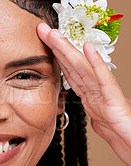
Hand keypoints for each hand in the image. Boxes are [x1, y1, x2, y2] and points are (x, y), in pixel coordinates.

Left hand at [37, 23, 130, 165]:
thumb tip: (89, 112)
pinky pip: (104, 79)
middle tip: (42, 29)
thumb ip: (94, 116)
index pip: (70, 73)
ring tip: (54, 33)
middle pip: (73, 65)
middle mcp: (98, 91)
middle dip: (57, 46)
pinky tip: (87, 48)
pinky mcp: (115, 100)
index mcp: (92, 96)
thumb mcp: (102, 126)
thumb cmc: (124, 136)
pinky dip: (95, 62)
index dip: (57, 57)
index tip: (44, 42)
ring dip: (67, 49)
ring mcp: (106, 94)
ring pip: (83, 67)